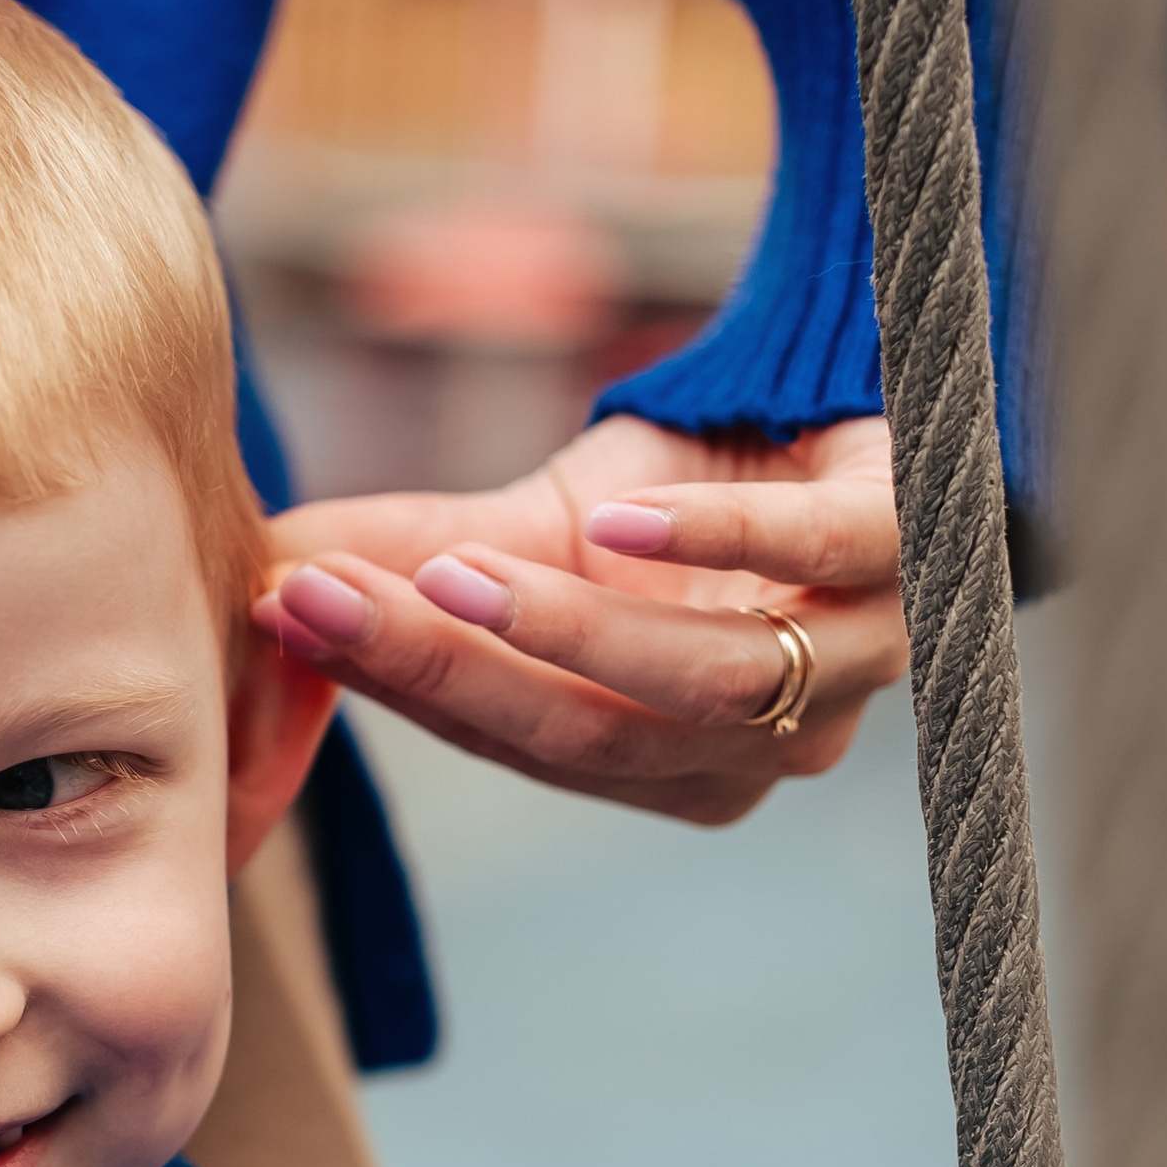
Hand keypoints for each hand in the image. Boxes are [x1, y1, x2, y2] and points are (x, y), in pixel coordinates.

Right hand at [254, 414, 903, 827]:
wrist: (861, 398)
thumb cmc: (699, 486)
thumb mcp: (543, 528)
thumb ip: (416, 565)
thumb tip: (253, 578)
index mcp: (675, 768)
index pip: (523, 744)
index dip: (402, 686)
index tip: (282, 613)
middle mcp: (770, 745)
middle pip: (595, 737)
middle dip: (447, 673)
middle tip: (320, 602)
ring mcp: (856, 658)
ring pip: (703, 683)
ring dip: (564, 633)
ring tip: (447, 574)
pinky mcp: (914, 545)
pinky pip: (816, 560)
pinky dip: (713, 542)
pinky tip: (616, 514)